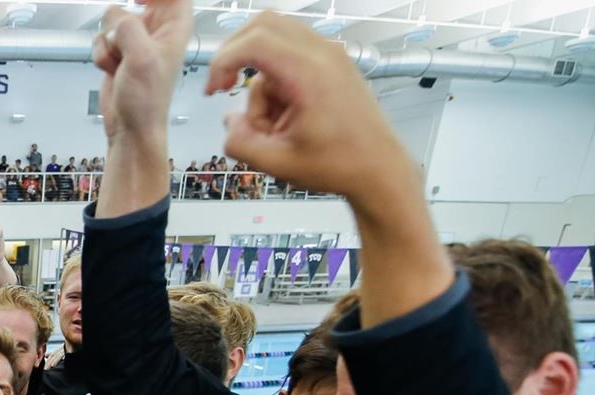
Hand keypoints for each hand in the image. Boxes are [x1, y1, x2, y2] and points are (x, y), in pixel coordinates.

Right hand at [92, 0, 191, 144]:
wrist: (130, 127)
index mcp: (175, 27)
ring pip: (111, 20)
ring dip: (109, 42)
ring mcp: (135, 40)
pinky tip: (113, 70)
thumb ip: (129, 29)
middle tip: (124, 42)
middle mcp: (156, 30)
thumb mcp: (142, 58)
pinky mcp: (118, 51)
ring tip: (121, 63)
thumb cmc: (147, 100)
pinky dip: (102, 54)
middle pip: (135, 2)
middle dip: (122, 23)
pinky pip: (100, 37)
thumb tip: (117, 20)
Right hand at [205, 11, 408, 205]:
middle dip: (235, 54)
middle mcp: (323, 54)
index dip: (223, 61)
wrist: (380, 169)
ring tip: (269, 121)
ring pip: (274, 43)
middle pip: (263, 25)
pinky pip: (290, 56)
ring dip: (260, 77)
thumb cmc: (341, 165)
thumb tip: (230, 124)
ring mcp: (330, 55)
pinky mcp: (332, 63)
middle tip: (224, 84)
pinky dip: (276, 80)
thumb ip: (241, 142)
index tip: (214, 89)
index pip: (254, 42)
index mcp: (310, 73)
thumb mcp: (278, 163)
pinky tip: (284, 114)